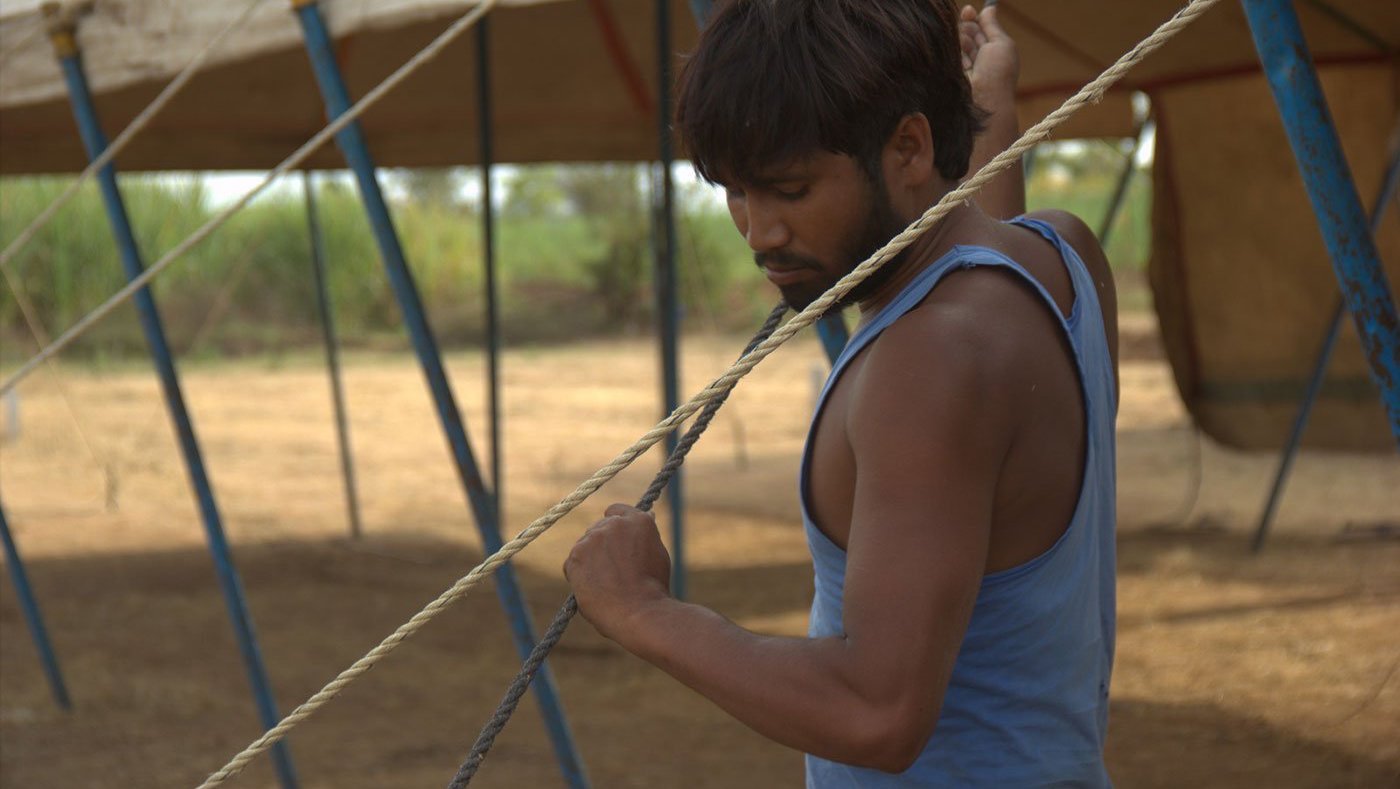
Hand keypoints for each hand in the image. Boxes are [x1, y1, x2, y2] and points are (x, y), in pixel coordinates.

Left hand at [564, 503, 671, 641]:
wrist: (638, 610)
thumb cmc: (652, 589)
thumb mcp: (657, 553)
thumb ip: (645, 536)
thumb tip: (647, 518)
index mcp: (637, 520)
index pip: (616, 511)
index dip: (615, 525)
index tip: (616, 539)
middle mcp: (613, 524)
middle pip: (599, 529)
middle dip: (603, 545)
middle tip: (612, 570)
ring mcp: (592, 539)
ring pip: (585, 546)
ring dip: (591, 560)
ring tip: (605, 584)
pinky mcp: (575, 556)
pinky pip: (572, 564)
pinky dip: (579, 575)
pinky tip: (594, 588)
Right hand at [960, 3, 1018, 108]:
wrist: (984, 99)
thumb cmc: (998, 72)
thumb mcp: (1001, 43)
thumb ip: (992, 25)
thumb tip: (989, 7)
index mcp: (993, 48)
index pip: (979, 26)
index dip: (973, 18)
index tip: (968, 11)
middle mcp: (978, 55)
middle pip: (966, 30)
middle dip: (967, 30)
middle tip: (972, 39)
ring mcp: (963, 63)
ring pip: (957, 41)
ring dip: (963, 44)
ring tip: (971, 59)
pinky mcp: (951, 71)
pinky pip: (948, 53)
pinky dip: (956, 55)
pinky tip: (964, 66)